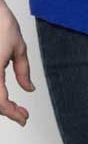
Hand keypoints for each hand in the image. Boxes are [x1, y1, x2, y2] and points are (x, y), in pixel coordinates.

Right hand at [0, 0, 31, 126]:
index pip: (0, 103)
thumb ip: (23, 71)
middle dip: (7, 111)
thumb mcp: (19, 48)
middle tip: (22, 114)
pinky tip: (2, 95)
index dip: (12, 114)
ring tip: (14, 107)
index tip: (24, 118)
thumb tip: (29, 88)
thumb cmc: (1, 24)